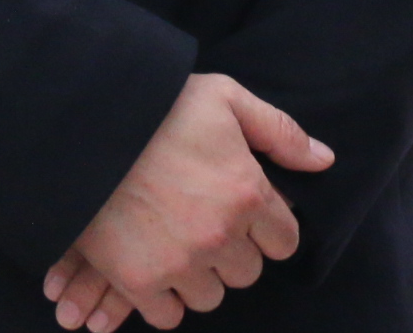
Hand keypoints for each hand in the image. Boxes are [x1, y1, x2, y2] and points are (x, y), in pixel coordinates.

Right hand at [40, 72, 332, 330]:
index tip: (251, 219)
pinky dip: (164, 301)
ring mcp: (179, 263)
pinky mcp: (137, 281)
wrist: (88, 131)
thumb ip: (280, 133)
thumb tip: (324, 161)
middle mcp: (220, 235)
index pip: (284, 241)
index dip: (270, 231)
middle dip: (236, 254)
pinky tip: (157, 271)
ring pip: (210, 296)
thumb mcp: (228, 100)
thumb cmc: (161, 110)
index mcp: (247, 192)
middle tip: (211, 229)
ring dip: (201, 278)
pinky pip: (167, 315)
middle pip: (247, 273)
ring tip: (182, 248)